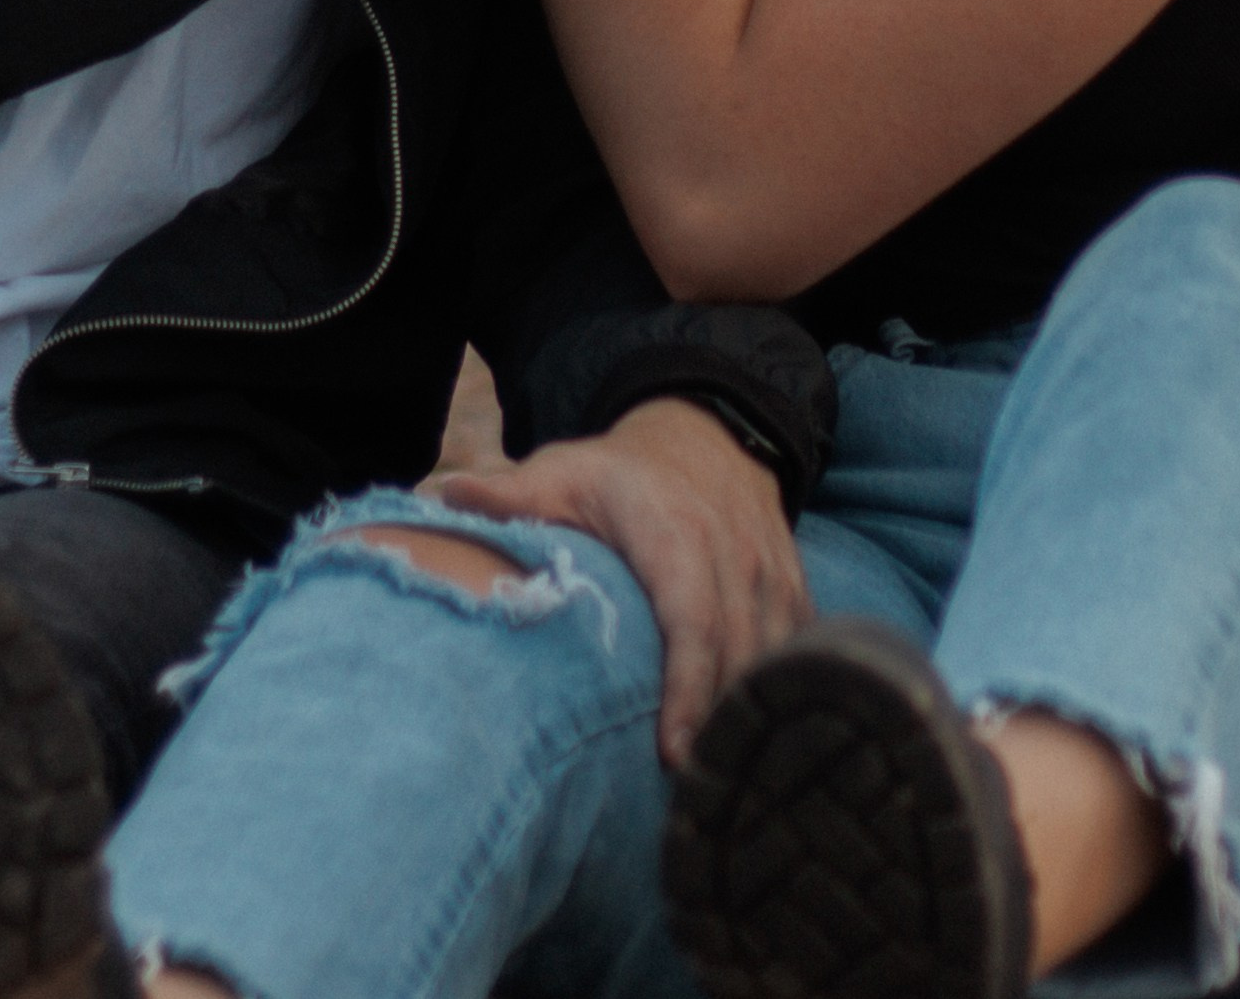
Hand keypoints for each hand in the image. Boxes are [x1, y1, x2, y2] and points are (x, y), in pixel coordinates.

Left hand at [437, 395, 810, 764]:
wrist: (705, 435)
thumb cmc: (620, 472)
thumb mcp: (563, 471)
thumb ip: (510, 495)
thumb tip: (443, 497)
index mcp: (674, 530)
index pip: (692, 615)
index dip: (688, 687)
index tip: (672, 753)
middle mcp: (735, 553)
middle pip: (737, 653)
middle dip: (718, 728)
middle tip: (686, 803)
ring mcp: (772, 574)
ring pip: (774, 660)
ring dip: (749, 722)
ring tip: (715, 792)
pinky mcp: (792, 593)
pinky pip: (796, 656)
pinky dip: (779, 703)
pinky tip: (753, 752)